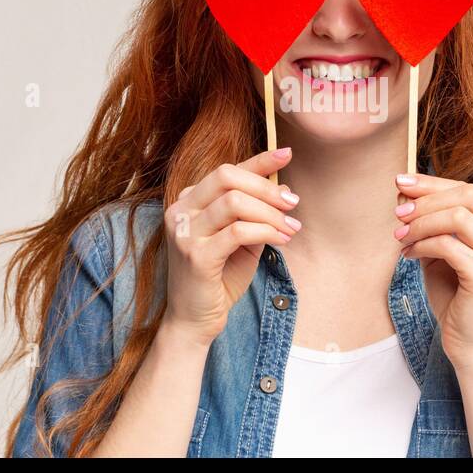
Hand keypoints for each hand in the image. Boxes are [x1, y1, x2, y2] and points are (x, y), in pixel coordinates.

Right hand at [162, 148, 301, 346]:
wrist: (194, 320)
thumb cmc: (219, 277)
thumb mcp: (241, 239)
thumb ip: (255, 213)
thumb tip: (284, 188)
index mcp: (188, 201)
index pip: (226, 170)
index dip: (258, 160)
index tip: (286, 152)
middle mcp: (180, 211)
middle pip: (226, 176)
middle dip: (266, 187)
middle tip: (292, 203)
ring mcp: (184, 233)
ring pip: (234, 202)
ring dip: (270, 213)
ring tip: (290, 228)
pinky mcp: (195, 256)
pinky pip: (238, 232)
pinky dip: (266, 232)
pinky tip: (281, 240)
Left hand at [392, 173, 472, 369]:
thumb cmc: (459, 298)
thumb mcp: (444, 252)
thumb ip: (431, 222)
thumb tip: (405, 190)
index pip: (471, 191)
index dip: (433, 183)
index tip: (402, 182)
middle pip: (468, 196)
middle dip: (426, 199)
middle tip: (398, 212)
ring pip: (457, 217)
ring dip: (421, 223)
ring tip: (400, 236)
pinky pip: (448, 244)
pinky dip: (422, 244)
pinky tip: (408, 254)